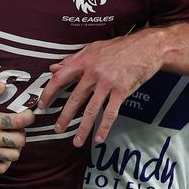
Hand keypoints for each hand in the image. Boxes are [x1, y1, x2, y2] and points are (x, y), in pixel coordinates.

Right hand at [0, 82, 35, 173]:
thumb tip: (4, 85)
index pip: (19, 122)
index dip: (29, 117)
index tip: (29, 114)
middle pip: (20, 141)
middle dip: (23, 133)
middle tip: (17, 127)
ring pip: (13, 156)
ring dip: (16, 148)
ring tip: (10, 140)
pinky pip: (0, 168)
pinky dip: (5, 162)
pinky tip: (1, 153)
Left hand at [39, 29, 162, 147]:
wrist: (146, 47)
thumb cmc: (119, 46)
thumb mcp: (93, 47)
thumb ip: (73, 59)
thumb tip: (53, 68)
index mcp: (84, 61)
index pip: (61, 78)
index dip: (49, 92)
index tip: (43, 104)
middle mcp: (93, 73)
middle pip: (75, 98)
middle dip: (64, 116)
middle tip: (57, 129)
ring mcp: (107, 83)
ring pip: (91, 110)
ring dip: (83, 128)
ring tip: (76, 141)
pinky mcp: (121, 91)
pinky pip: (110, 113)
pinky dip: (104, 128)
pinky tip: (98, 138)